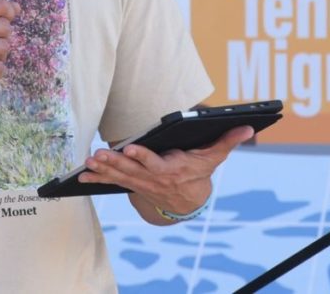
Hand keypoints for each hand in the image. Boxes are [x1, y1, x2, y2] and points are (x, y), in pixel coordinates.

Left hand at [79, 125, 254, 215]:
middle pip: (131, 171)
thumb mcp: (214, 157)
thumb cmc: (198, 171)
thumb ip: (228, 141)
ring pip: (119, 176)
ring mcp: (140, 184)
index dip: (142, 157)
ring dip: (102, 170)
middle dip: (113, 163)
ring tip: (89, 161)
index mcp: (172, 170)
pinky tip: (81, 176)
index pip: (155, 163)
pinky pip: (112, 182)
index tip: (129, 149)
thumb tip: (248, 127)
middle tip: (98, 155)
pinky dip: (96, 180)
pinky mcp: (131, 185)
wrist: (187, 202)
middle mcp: (153, 179)